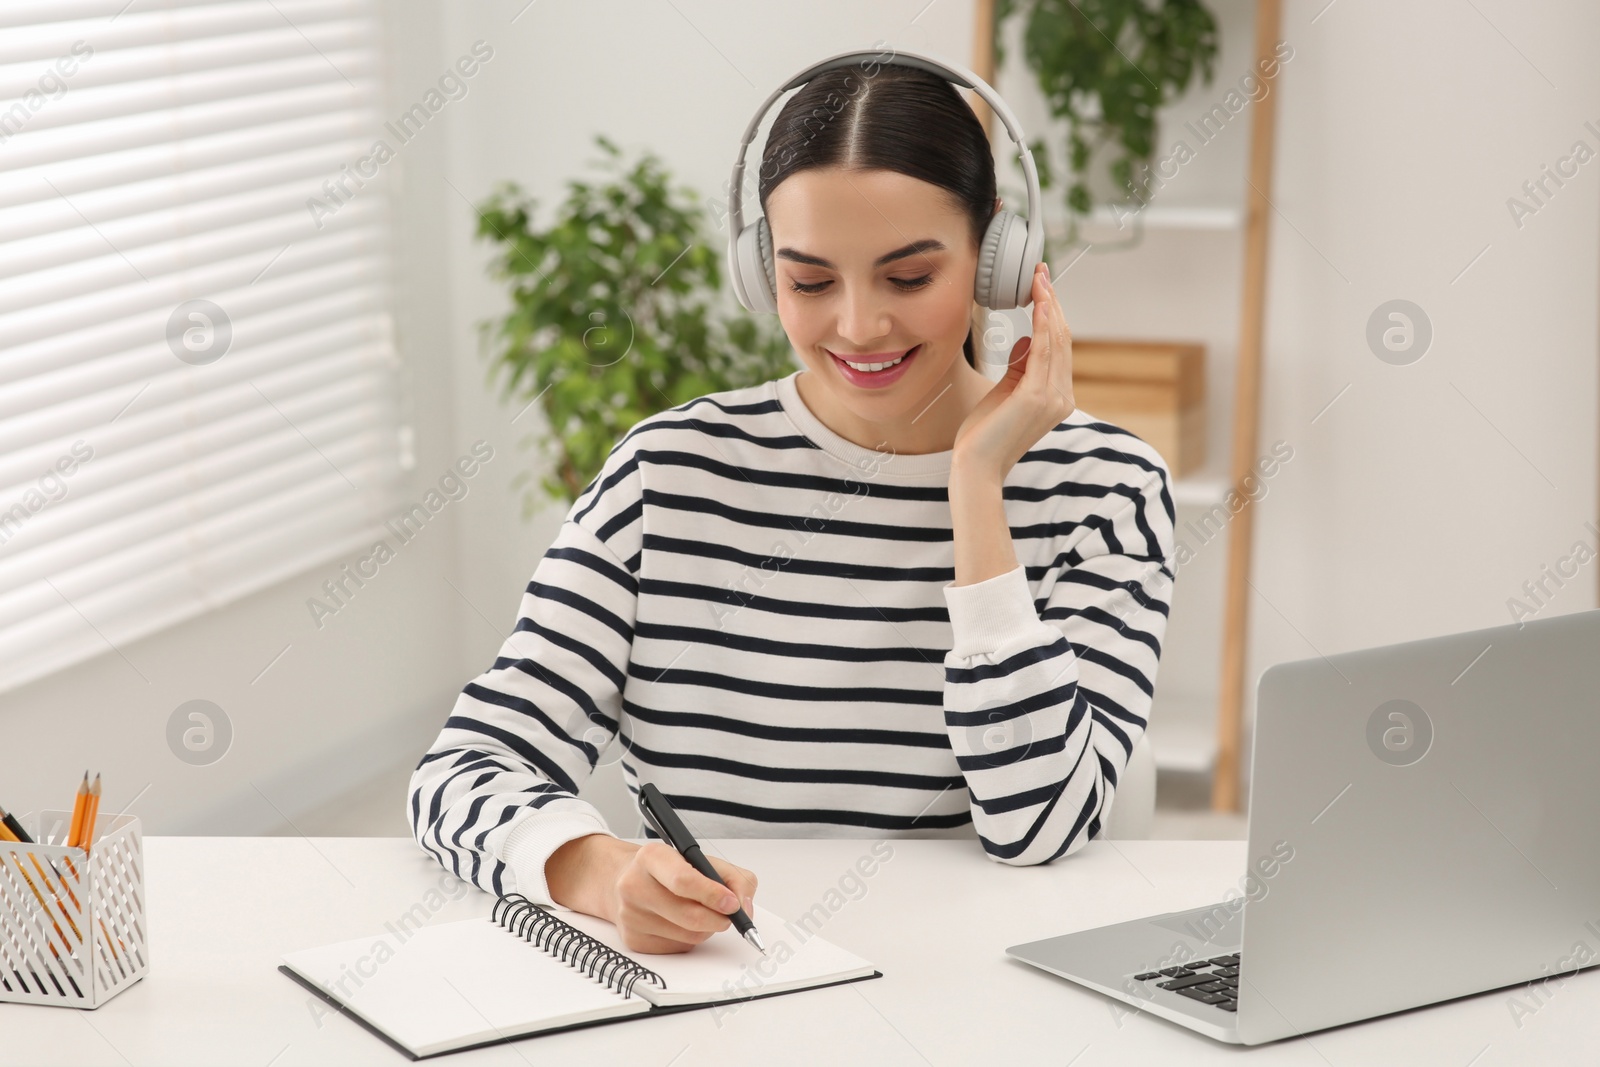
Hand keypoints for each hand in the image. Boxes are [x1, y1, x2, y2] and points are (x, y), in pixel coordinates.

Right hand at [604, 841, 758, 954]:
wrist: (624, 882)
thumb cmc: (667, 870)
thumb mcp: (699, 859)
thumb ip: (732, 877)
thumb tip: (745, 908)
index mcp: (651, 857)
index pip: (684, 881)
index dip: (713, 895)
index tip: (733, 904)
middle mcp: (634, 885)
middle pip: (689, 915)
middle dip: (719, 919)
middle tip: (730, 915)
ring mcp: (631, 916)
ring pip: (689, 936)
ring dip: (707, 929)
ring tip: (702, 913)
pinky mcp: (634, 941)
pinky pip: (679, 948)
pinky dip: (691, 939)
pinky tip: (682, 923)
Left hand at [952, 261, 1074, 483]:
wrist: (975, 466)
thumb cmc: (984, 434)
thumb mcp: (1005, 392)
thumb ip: (1019, 368)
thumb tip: (1025, 339)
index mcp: (1056, 396)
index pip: (1059, 346)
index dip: (1052, 313)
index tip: (1041, 285)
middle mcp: (1062, 396)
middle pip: (1062, 338)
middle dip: (1052, 301)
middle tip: (1040, 271)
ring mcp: (1053, 397)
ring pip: (1057, 340)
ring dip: (1048, 305)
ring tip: (1038, 278)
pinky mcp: (1037, 397)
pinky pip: (1045, 352)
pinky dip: (1044, 324)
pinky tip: (1039, 303)